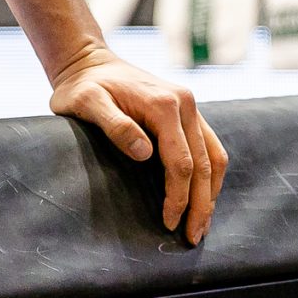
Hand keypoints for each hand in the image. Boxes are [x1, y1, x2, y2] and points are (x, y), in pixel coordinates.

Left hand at [48, 45, 228, 244]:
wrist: (88, 61)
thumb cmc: (82, 86)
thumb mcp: (86, 102)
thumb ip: (114, 125)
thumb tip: (145, 153)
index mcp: (164, 104)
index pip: (181, 162)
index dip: (178, 197)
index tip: (169, 222)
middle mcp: (185, 104)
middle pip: (204, 164)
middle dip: (201, 204)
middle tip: (192, 236)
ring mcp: (190, 106)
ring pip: (214, 156)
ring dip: (211, 192)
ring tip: (202, 223)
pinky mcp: (188, 112)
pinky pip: (209, 147)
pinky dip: (209, 174)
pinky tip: (202, 195)